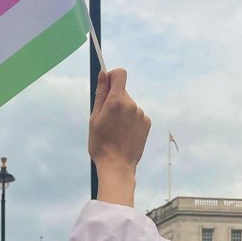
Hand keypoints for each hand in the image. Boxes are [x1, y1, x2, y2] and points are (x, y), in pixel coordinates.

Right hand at [87, 69, 150, 206]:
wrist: (117, 166)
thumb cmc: (101, 144)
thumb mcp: (94, 118)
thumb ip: (100, 94)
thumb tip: (103, 75)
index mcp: (116, 101)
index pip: (120, 74)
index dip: (112, 76)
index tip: (106, 85)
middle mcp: (131, 104)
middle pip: (122, 91)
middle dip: (114, 99)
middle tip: (106, 119)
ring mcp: (141, 114)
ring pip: (129, 105)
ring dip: (122, 112)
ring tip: (115, 130)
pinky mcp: (147, 123)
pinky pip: (136, 115)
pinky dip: (130, 121)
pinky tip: (124, 134)